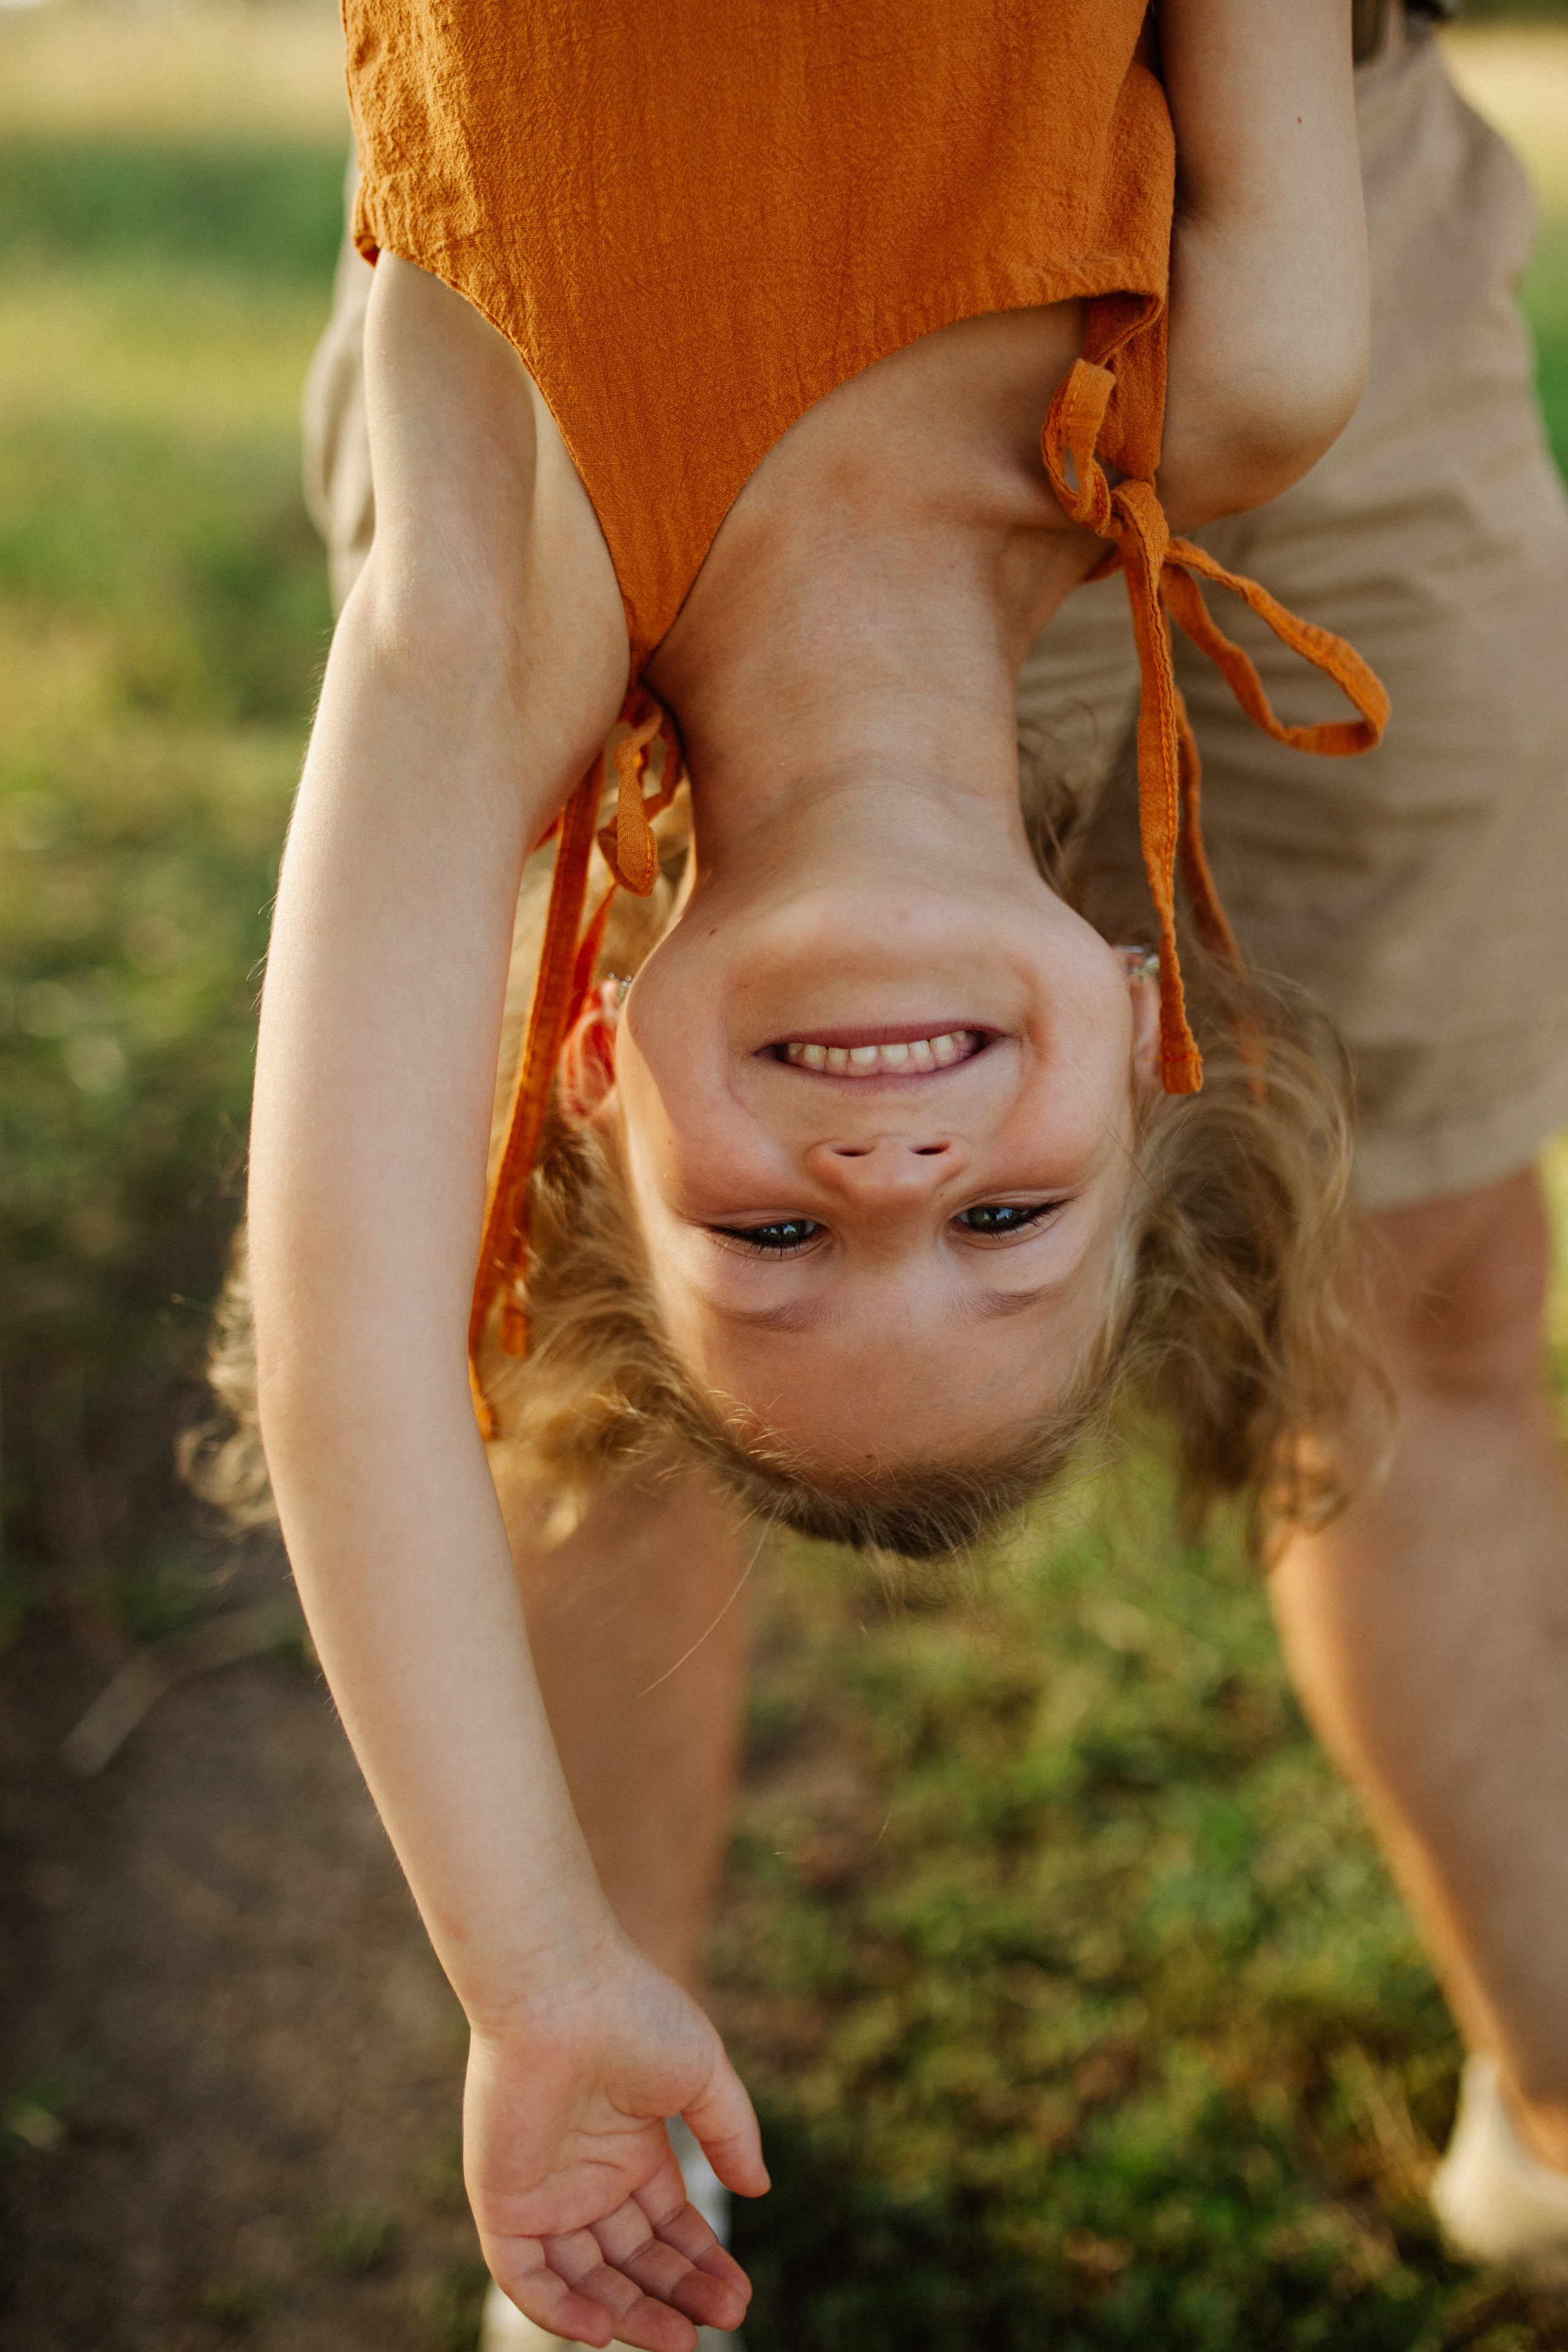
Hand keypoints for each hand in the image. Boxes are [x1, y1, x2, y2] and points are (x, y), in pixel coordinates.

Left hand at [465, 1938, 768, 2348]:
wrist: (561, 1990)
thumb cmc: (634, 2014)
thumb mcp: (702, 2074)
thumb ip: (730, 2134)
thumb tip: (759, 2190)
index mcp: (631, 2147)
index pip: (669, 2226)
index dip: (703, 2264)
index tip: (740, 2297)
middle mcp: (587, 2176)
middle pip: (634, 2259)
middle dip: (677, 2295)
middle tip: (720, 2322)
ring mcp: (544, 2191)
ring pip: (586, 2277)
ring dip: (630, 2313)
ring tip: (680, 2340)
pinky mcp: (502, 2201)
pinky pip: (525, 2275)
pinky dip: (559, 2309)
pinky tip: (605, 2328)